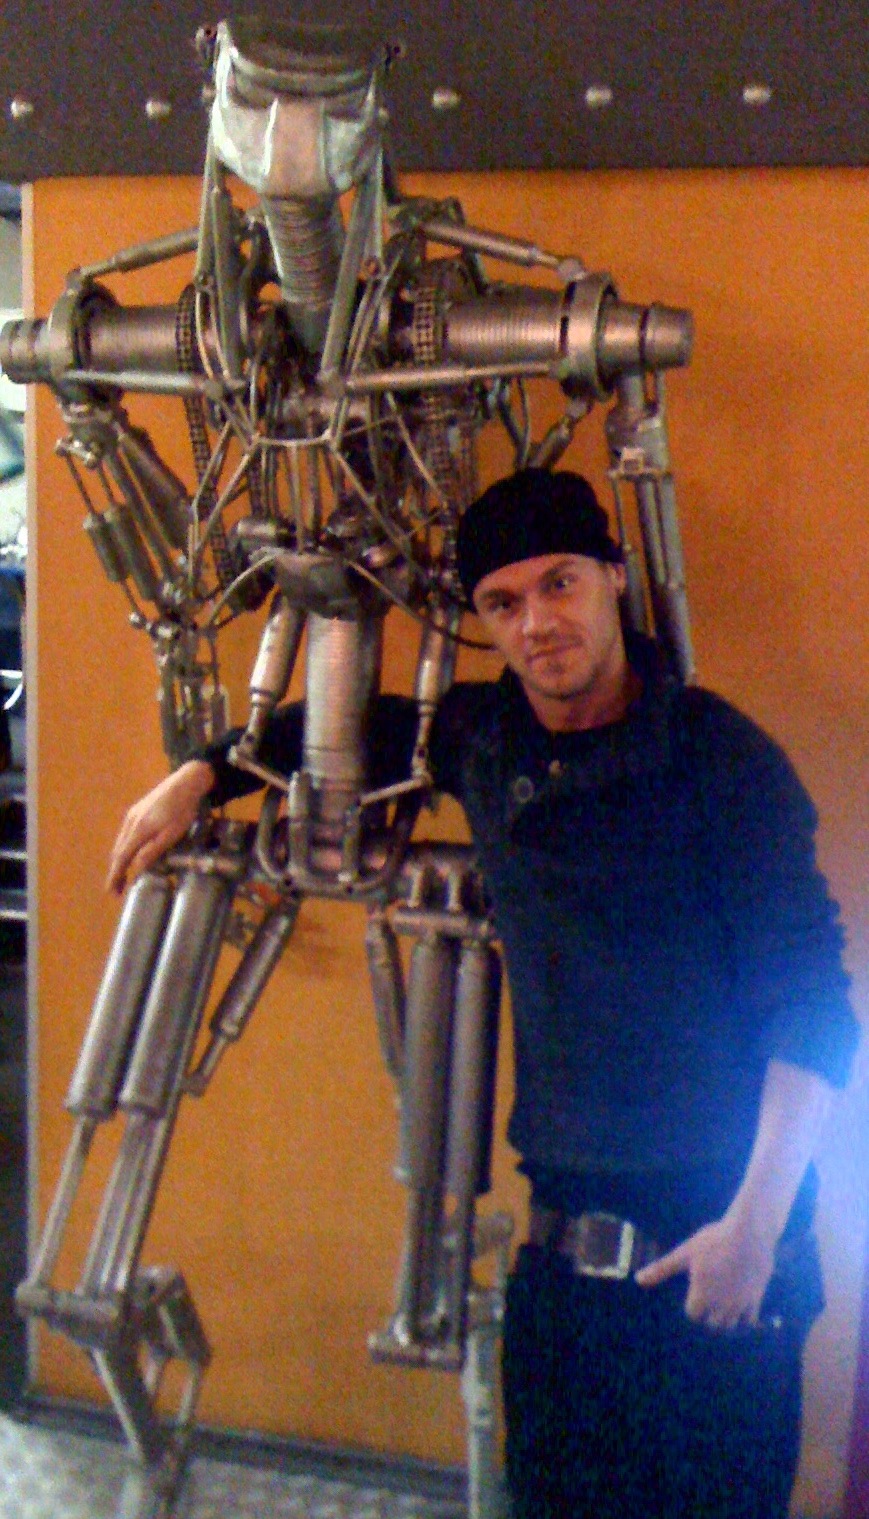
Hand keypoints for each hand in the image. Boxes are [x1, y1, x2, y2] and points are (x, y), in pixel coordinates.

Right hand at [106, 760, 214, 894]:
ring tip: (122, 875)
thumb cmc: (183, 809)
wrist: (186, 782)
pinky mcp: (138, 810)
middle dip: (116, 871)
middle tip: (117, 889)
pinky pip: (126, 834)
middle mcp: (131, 822)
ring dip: (120, 860)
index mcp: (139, 830)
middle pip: (118, 851)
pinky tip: (131, 853)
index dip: (116, 876)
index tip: (112, 891)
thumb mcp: (172, 834)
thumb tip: (137, 868)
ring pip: (121, 842)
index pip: (122, 858)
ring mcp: (133, 815)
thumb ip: (154, 851)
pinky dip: (125, 848)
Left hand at [634, 1212, 776, 1329]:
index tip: (695, 1293)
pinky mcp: (756, 1299)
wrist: (749, 1233)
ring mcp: (739, 1304)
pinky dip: (744, 1318)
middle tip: (710, 1300)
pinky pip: (750, 1321)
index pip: (693, 1314)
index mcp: (701, 1294)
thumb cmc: (714, 1240)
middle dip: (709, 1314)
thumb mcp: (685, 1252)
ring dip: (725, 1319)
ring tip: (723, 1304)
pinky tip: (741, 1305)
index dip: (693, 1305)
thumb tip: (638, 1279)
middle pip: (712, 1324)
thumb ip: (662, 1269)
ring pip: (730, 1325)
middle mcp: (720, 1305)